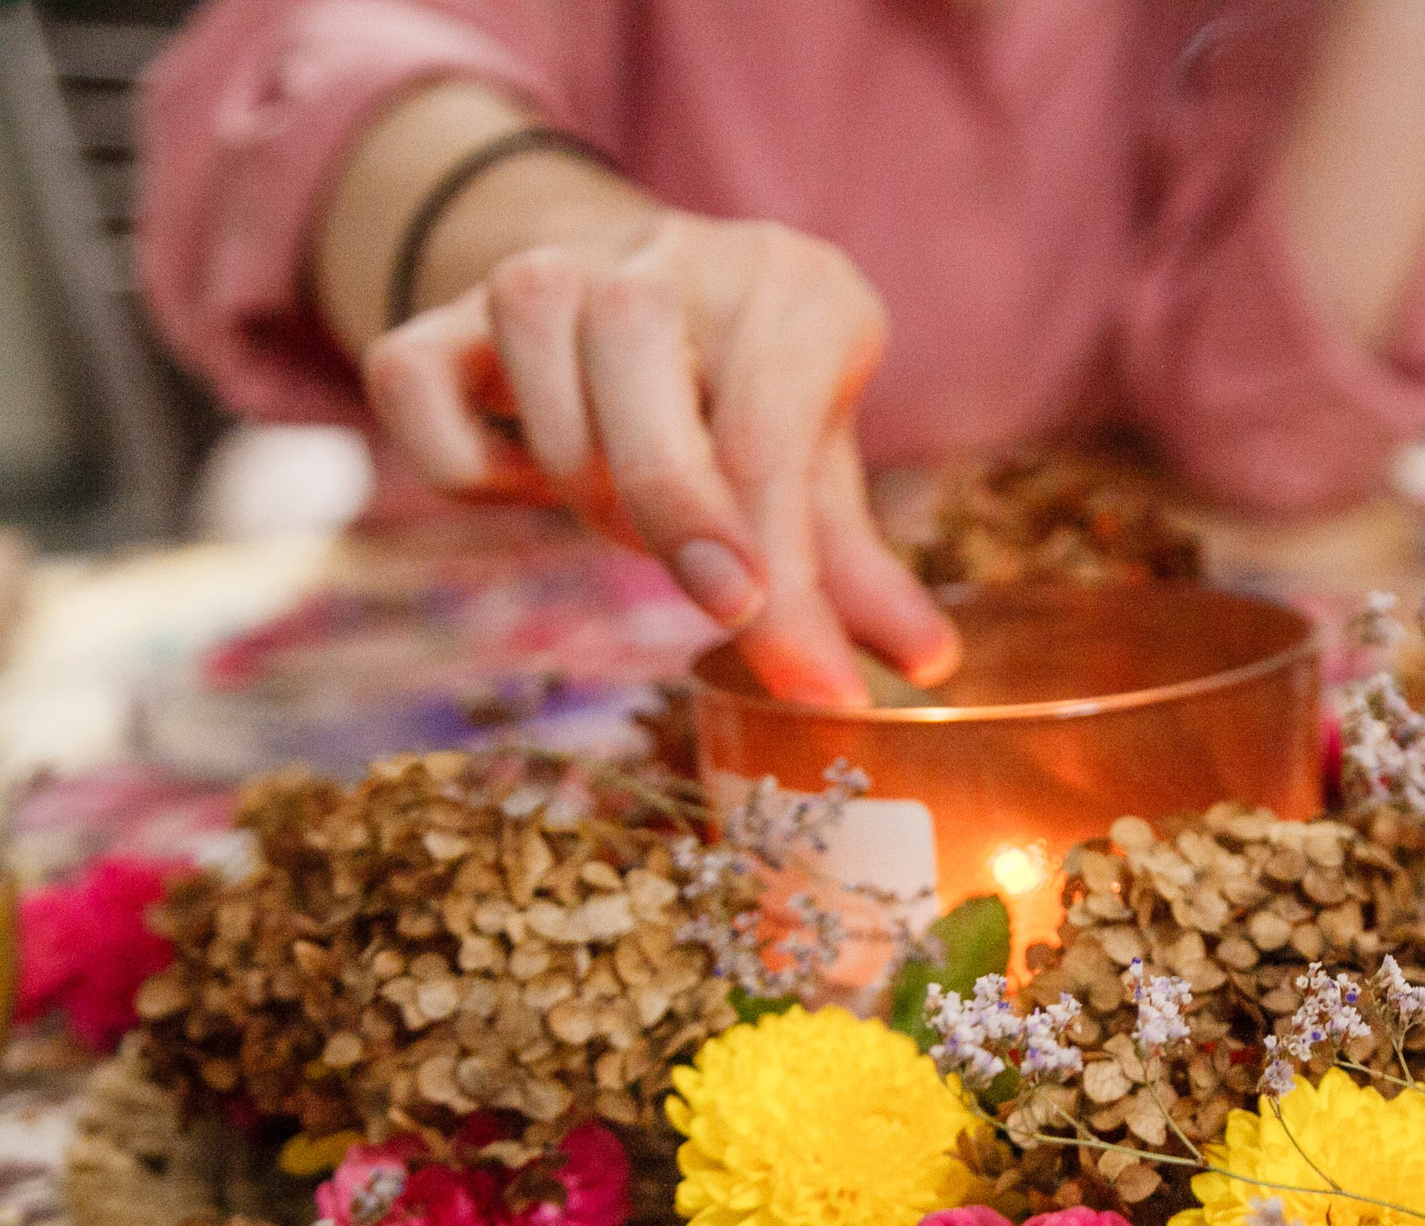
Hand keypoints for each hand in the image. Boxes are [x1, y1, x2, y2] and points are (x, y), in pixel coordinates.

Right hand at [362, 210, 954, 706]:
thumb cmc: (752, 399)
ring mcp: (546, 268)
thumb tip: (923, 662)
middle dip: (674, 504)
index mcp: (787, 287)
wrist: (647, 291)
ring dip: (579, 479)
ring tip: (627, 516)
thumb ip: (858, 569)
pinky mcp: (443, 309)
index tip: (808, 681)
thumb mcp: (820, 465)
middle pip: (636, 348)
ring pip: (534, 362)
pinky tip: (527, 481)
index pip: (768, 432)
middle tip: (723, 607)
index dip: (784, 576)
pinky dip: (461, 463)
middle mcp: (664, 256)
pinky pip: (412, 382)